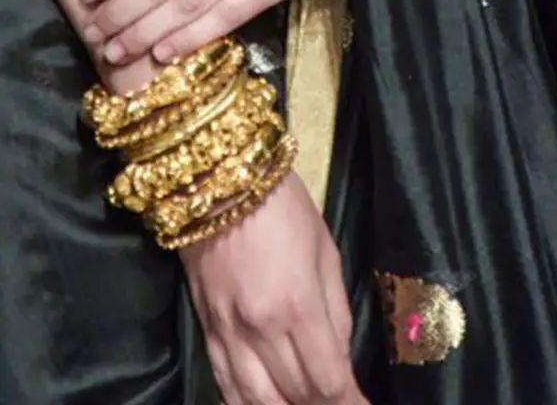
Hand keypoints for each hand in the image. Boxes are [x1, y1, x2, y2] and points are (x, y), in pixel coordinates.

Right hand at [181, 168, 368, 404]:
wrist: (217, 176)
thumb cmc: (282, 205)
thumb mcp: (326, 250)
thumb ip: (336, 312)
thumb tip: (341, 358)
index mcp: (297, 305)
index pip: (328, 382)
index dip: (351, 404)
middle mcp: (259, 329)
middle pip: (296, 397)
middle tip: (341, 404)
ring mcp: (227, 333)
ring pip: (257, 403)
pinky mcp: (205, 329)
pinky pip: (224, 385)